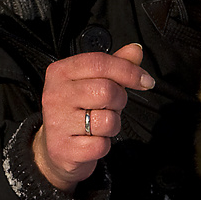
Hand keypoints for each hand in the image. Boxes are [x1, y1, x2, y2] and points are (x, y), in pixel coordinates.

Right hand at [33, 42, 153, 191]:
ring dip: (113, 126)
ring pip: (107, 120)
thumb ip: (115, 66)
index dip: (128, 70)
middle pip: (106, 90)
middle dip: (120, 101)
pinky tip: (91, 141)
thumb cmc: (80, 111)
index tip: (146, 81)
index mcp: (60, 72)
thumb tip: (135, 50)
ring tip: (100, 126)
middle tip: (112, 107)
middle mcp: (54, 94)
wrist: (58, 149)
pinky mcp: (62, 149)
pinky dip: (103, 145)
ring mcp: (56, 122)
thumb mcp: (95, 84)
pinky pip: (101, 145)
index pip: (99, 62)